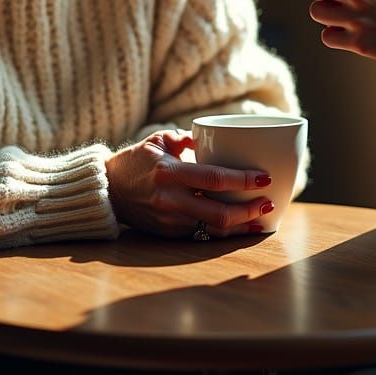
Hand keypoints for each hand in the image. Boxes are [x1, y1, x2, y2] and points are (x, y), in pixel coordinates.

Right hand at [105, 129, 273, 237]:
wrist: (105, 191)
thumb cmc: (134, 161)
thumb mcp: (159, 140)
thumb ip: (189, 139)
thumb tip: (215, 140)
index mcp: (169, 172)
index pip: (213, 179)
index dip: (242, 181)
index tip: (263, 178)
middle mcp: (170, 200)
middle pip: (219, 214)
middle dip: (249, 212)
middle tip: (269, 203)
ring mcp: (169, 221)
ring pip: (213, 230)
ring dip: (241, 227)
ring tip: (263, 220)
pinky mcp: (168, 234)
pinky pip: (202, 235)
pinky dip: (223, 232)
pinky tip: (240, 228)